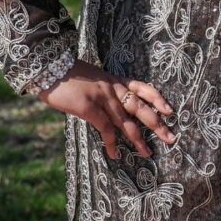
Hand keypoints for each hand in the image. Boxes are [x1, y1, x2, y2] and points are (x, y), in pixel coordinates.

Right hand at [37, 61, 176, 159]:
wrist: (49, 66)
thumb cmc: (67, 74)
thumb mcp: (92, 78)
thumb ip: (103, 91)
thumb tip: (110, 107)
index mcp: (114, 80)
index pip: (143, 88)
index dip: (158, 99)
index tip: (170, 110)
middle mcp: (113, 88)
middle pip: (141, 108)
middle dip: (157, 124)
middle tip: (171, 137)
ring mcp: (102, 97)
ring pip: (126, 122)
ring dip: (138, 140)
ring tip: (148, 153)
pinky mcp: (89, 107)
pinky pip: (105, 129)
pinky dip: (111, 143)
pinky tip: (115, 155)